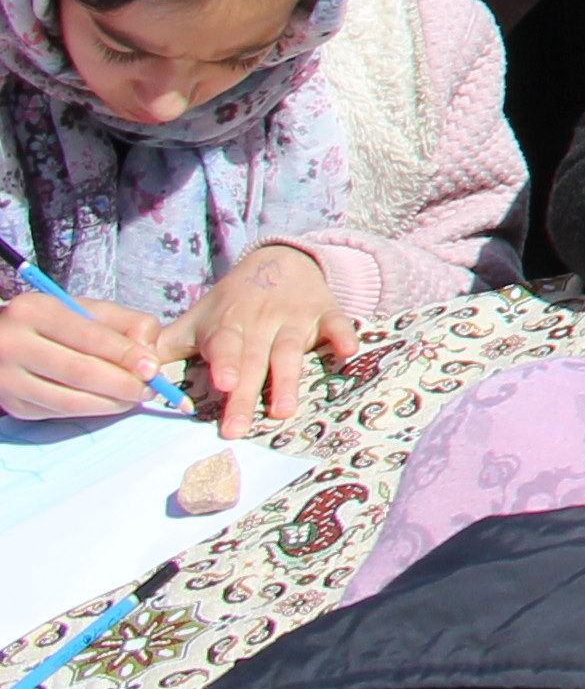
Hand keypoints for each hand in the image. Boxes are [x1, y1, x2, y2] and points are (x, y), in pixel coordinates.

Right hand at [0, 285, 161, 420]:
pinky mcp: (12, 405)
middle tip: (149, 390)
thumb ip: (124, 322)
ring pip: (68, 400)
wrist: (0, 341)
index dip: (125, 355)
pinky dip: (89, 410)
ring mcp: (8, 379)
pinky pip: (58, 412)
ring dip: (109, 403)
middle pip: (79, 372)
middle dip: (122, 384)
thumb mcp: (85, 309)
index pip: (89, 337)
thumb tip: (149, 354)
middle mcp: (14, 344)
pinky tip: (108, 403)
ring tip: (133, 398)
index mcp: (35, 312)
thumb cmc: (52, 321)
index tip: (153, 369)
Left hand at [150, 245, 346, 435]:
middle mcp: (260, 321)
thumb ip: (166, 346)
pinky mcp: (324, 312)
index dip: (225, 362)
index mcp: (227, 324)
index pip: (224, 344)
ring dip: (289, 379)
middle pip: (254, 360)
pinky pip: (337, 324)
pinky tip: (348, 353)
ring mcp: (294, 317)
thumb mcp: (198, 318)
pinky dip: (343, 337)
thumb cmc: (232, 302)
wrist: (279, 261)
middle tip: (238, 428)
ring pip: (291, 351)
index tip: (224, 383)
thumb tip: (131, 373)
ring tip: (284, 411)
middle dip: (247, 394)